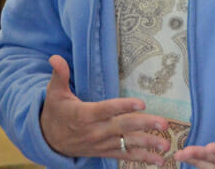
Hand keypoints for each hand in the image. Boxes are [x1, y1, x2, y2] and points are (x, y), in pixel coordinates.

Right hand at [39, 55, 169, 165]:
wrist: (49, 141)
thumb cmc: (55, 112)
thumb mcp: (54, 92)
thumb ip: (59, 75)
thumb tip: (54, 57)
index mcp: (85, 115)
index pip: (107, 109)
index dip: (124, 106)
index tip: (142, 103)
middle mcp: (96, 131)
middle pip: (123, 127)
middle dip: (145, 125)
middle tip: (164, 123)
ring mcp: (102, 143)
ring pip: (127, 144)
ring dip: (148, 145)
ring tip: (166, 146)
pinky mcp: (105, 151)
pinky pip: (125, 156)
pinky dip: (142, 159)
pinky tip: (158, 161)